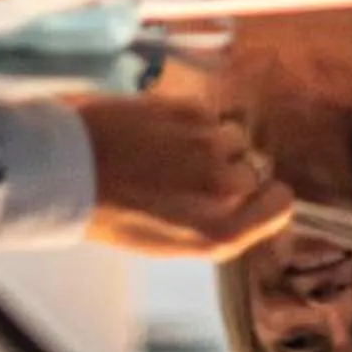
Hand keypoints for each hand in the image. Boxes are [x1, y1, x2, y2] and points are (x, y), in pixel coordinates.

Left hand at [77, 96, 295, 259]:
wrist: (69, 168)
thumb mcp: (168, 240)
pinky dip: (193, 121)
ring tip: (172, 149)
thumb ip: (216, 225)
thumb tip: (246, 202)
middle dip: (231, 169)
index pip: (281, 204)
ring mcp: (210, 146)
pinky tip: (161, 130)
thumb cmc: (113, 214)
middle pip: (255, 171)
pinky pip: (210, 115)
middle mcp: (223, 189)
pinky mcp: (191, 111)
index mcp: (219, 233)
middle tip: (192, 173)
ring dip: (211, 142)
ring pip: (233, 138)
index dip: (265, 197)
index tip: (249, 193)